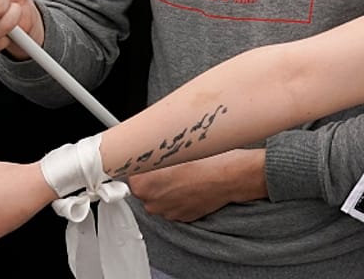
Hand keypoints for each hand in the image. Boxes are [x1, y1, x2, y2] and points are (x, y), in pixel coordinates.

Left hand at [127, 149, 265, 222]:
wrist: (233, 176)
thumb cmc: (208, 160)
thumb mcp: (174, 147)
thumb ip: (150, 152)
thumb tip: (141, 148)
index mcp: (144, 185)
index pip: (130, 172)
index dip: (142, 162)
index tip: (149, 157)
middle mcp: (152, 202)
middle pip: (144, 186)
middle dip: (154, 175)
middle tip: (172, 162)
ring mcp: (168, 212)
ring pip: (160, 195)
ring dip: (168, 186)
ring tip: (186, 172)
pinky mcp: (182, 217)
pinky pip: (173, 203)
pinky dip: (180, 194)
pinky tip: (193, 182)